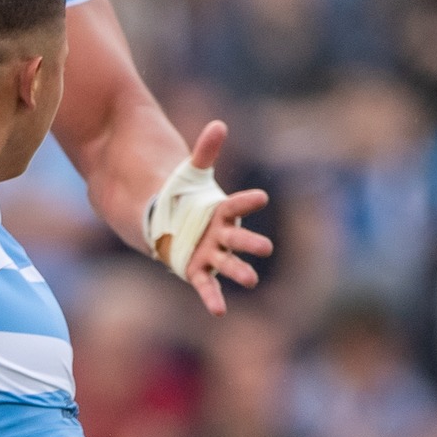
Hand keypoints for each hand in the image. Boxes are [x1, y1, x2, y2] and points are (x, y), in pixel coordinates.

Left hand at [160, 120, 273, 318]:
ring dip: (238, 271)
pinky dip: (213, 298)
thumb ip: (205, 153)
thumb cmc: (185, 199)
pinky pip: (206, 286)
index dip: (247, 202)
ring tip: (251, 280)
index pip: (236, 205)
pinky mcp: (197, 270)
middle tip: (266, 249)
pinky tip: (219, 311)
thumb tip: (218, 125)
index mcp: (221, 212)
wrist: (170, 222)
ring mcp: (210, 254)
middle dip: (250, 244)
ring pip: (227, 264)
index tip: (261, 198)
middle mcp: (221, 235)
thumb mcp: (191, 174)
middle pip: (237, 239)